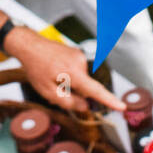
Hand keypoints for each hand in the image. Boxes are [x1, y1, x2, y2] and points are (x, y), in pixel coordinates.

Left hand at [6, 26, 123, 112]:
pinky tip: (56, 71)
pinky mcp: (77, 53)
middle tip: (55, 87)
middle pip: (85, 87)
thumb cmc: (36, 67)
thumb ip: (68, 102)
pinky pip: (77, 71)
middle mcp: (80, 62)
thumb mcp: (47, 91)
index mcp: (73, 73)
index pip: (96, 91)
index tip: (122, 107)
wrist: (29, 45)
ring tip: (52, 77)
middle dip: (74, 93)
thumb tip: (85, 107)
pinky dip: (69, 76)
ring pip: (80, 80)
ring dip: (70, 83)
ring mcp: (79, 56)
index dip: (110, 101)